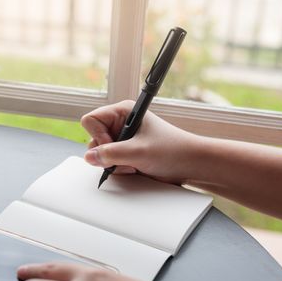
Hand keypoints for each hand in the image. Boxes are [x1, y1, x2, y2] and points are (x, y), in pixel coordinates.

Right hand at [81, 100, 199, 183]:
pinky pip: (110, 162)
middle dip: (107, 154)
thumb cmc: (173, 150)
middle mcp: (120, 123)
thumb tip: (89, 157)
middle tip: (126, 158)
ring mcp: (123, 139)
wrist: (192, 165)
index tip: (113, 145)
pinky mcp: (126, 153)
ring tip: (134, 164)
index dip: (98, 136)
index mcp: (123, 111)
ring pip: (101, 154)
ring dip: (114, 164)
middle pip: (94, 139)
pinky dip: (119, 169)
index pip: (91, 120)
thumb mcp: (138, 152)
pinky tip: (134, 168)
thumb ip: (110, 154)